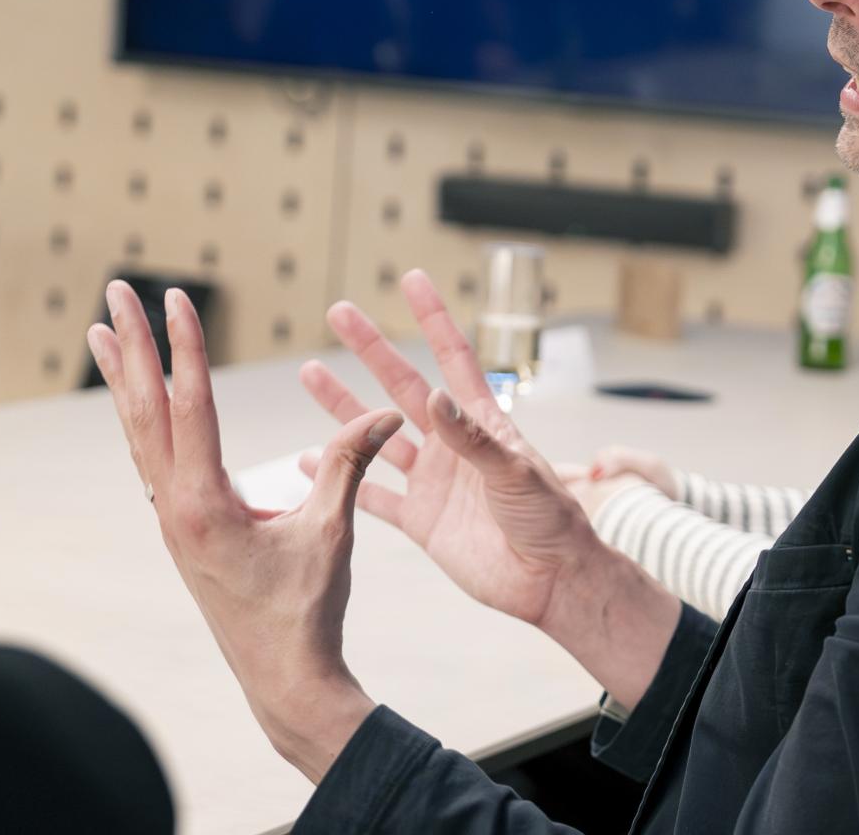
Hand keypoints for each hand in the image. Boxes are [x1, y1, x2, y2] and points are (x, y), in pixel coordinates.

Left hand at [87, 282, 399, 782]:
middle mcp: (174, 508)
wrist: (283, 678)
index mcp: (202, 505)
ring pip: (140, 434)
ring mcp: (171, 521)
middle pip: (145, 410)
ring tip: (103, 332)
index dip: (184, 347)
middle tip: (114, 291)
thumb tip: (388, 411)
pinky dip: (142, 419)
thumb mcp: (332, 531)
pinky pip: (153, 460)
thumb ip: (351, 464)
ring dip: (125, 380)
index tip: (175, 298)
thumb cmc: (307, 610)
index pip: (191, 406)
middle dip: (132, 347)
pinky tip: (139, 404)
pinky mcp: (182, 530)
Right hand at [299, 270, 680, 705]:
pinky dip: (339, 480)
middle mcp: (452, 445)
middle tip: (340, 313)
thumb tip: (436, 396)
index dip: (433, 318)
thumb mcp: (515, 472)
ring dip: (344, 408)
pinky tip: (309, 462)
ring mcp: (432, 481)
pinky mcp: (420, 521)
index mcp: (482, 423)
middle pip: (402, 386)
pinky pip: (370, 495)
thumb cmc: (550, 518)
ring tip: (310, 373)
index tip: (413, 279)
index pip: (453, 358)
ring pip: (376, 436)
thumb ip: (473, 439)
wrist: (549, 579)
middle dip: (372, 349)